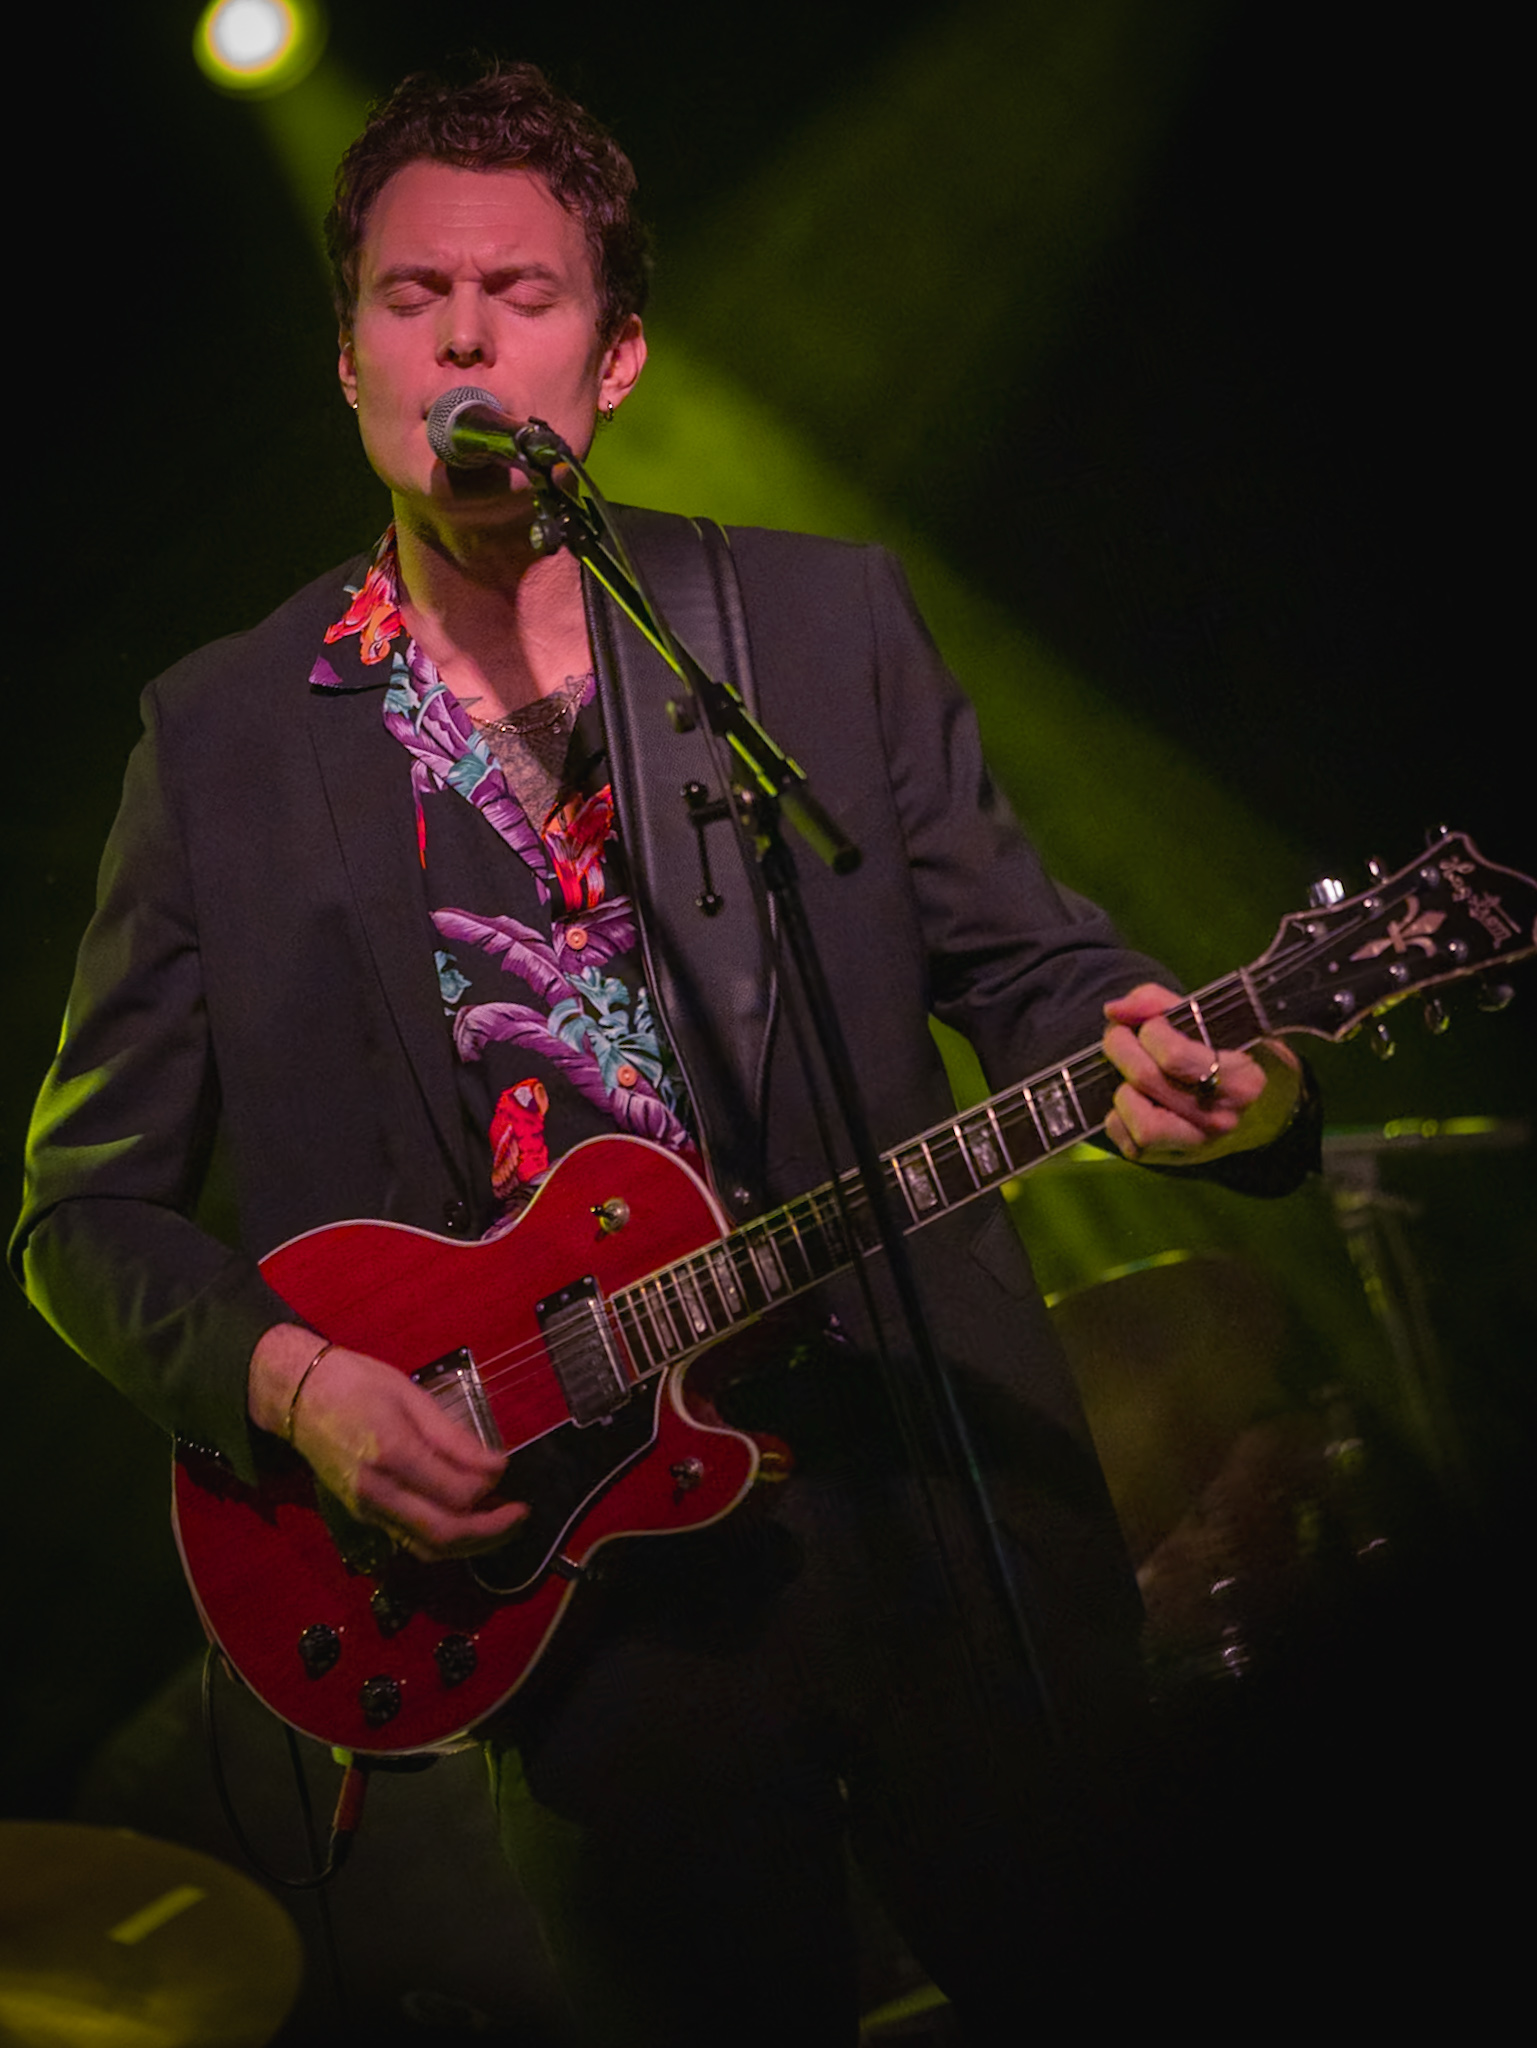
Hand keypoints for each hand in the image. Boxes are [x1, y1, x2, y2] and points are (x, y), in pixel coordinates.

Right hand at [249, 1325, 527, 1560]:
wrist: (298, 1396)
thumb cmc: (358, 1384)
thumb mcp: (411, 1396)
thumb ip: (454, 1438)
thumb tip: (496, 1467)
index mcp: (392, 1454)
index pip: (455, 1495)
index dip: (492, 1491)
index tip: (509, 1470)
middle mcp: (377, 1492)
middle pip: (444, 1535)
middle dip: (491, 1533)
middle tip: (522, 1516)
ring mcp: (367, 1509)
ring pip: (427, 1548)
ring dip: (471, 1546)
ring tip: (502, 1525)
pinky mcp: (362, 1515)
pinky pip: (410, 1540)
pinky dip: (444, 1540)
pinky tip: (466, 1521)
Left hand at [1102, 983, 1300, 1166]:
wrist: (1256, 1105)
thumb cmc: (1223, 1052)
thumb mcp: (1204, 1018)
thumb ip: (1157, 1004)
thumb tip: (1113, 1011)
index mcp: (1240, 1081)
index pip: (1173, 1056)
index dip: (1150, 1031)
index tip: (1154, 1024)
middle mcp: (1221, 1119)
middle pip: (1146, 1079)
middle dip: (1121, 1047)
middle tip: (1121, 1035)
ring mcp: (1197, 1145)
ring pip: (1140, 1123)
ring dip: (1124, 1090)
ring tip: (1132, 1075)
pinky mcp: (1172, 1161)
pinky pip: (1129, 1145)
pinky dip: (1120, 1120)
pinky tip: (1135, 1101)